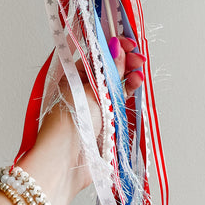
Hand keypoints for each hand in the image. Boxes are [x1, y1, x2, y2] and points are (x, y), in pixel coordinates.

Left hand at [18, 35, 145, 204]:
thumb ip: (109, 70)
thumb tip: (116, 45)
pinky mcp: (106, 121)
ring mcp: (95, 105)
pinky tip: (137, 82)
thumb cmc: (70, 123)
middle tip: (138, 57)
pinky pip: (120, 101)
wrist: (64, 161)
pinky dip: (129, 90)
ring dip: (129, 74)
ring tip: (140, 69)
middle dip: (124, 61)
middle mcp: (84, 89)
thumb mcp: (92, 90)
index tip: (128, 43)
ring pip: (116, 84)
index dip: (113, 48)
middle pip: (108, 69)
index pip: (96, 56)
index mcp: (73, 77)